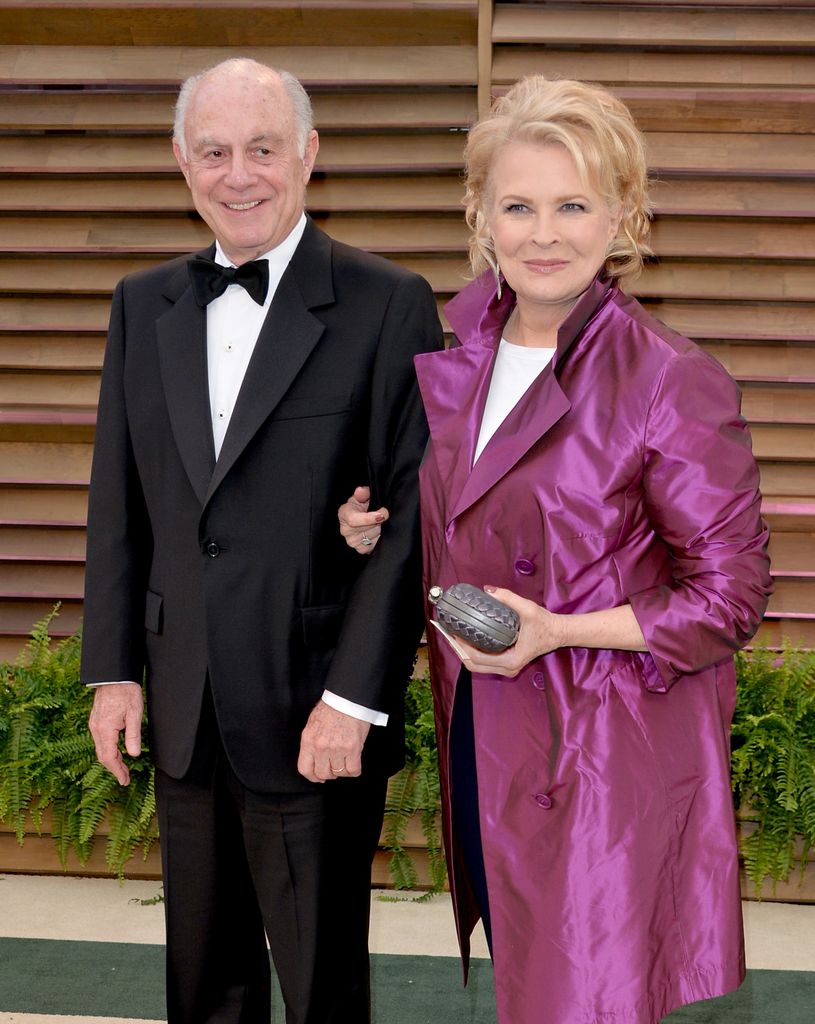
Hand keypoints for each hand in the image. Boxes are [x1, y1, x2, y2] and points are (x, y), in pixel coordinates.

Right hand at [88, 682, 143, 785]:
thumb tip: (134, 755)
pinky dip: (108, 750)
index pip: (110, 758)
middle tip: (125, 778)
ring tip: (123, 768)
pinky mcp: (96, 720)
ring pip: (101, 749)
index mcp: (105, 730)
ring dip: (111, 760)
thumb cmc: (126, 692)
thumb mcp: (134, 714)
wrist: (114, 676)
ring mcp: (94, 725)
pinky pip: (100, 741)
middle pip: (103, 756)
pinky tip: (116, 752)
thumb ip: (133, 736)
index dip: (117, 771)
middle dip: (114, 768)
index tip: (125, 781)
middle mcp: (96, 729)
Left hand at [297, 700, 371, 782]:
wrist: (347, 698)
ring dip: (343, 769)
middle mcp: (321, 746)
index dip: (313, 777)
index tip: (319, 777)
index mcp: (308, 740)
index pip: (305, 769)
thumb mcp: (313, 725)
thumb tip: (316, 760)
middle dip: (330, 773)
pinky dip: (354, 769)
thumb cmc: (331, 709)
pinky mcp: (353, 748)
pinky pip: (353, 770)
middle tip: (335, 766)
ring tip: (346, 760)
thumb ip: (312, 743)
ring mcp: (337, 748)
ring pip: (339, 773)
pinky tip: (354, 761)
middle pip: (323, 773)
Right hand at [338, 485, 388, 553]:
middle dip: (379, 522)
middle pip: (367, 528)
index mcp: (344, 514)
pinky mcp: (361, 550)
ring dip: (380, 529)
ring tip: (379, 523)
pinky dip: (379, 538)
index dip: (369, 518)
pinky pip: (375, 545)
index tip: (382, 515)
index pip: (353, 520)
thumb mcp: (361, 497)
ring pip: (373, 536)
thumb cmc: (360, 507)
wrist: (360, 519)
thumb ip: (363, 493)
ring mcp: (352, 542)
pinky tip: (378, 531)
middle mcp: (345, 530)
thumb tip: (361, 490)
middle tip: (384, 514)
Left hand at [438, 587, 565, 678]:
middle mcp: (507, 669)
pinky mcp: (507, 665)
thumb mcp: (528, 609)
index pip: (477, 658)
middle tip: (448, 633)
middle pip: (473, 665)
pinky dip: (472, 653)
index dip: (461, 646)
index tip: (453, 631)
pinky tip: (466, 639)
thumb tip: (488, 590)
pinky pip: (483, 663)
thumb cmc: (544, 623)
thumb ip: (508, 598)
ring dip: (463, 652)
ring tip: (454, 635)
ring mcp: (507, 669)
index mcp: (510, 660)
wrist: (558, 633)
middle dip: (458, 650)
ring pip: (477, 666)